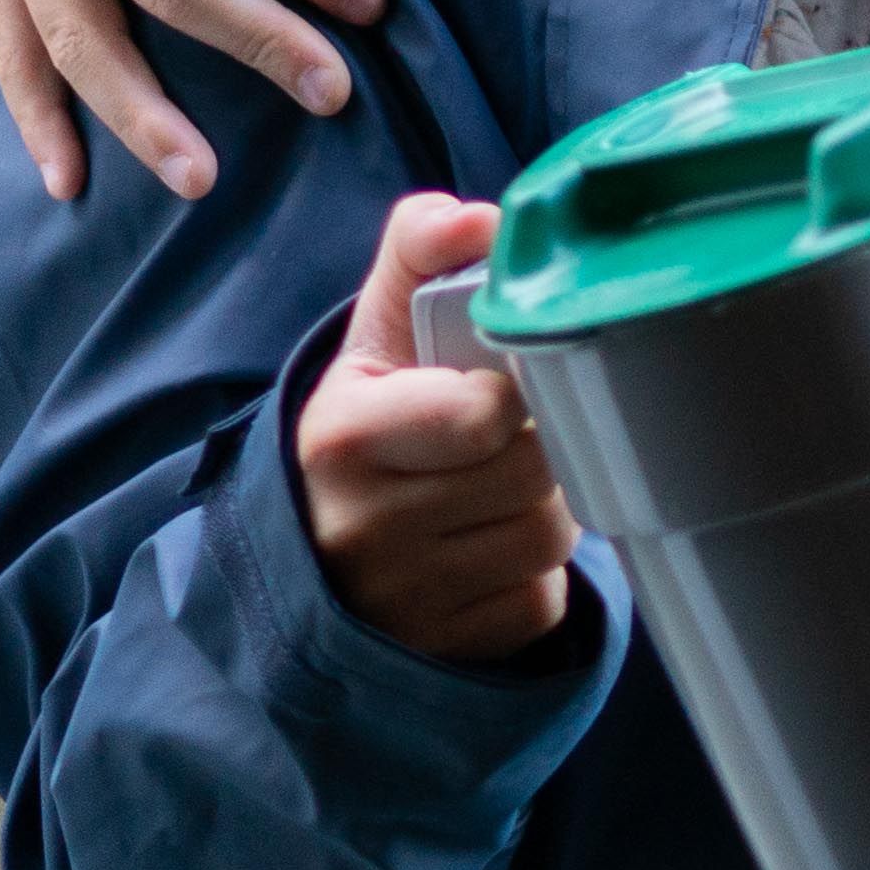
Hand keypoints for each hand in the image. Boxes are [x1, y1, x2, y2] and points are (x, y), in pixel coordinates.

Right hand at [295, 195, 572, 664]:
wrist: (320, 551)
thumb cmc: (374, 422)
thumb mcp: (378, 333)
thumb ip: (419, 251)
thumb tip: (479, 218)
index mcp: (342, 439)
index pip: (487, 412)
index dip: (513, 391)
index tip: (494, 384)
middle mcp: (363, 529)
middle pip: (534, 475)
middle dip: (539, 446)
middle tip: (511, 439)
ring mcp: (404, 602)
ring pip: (549, 538)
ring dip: (547, 506)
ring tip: (502, 489)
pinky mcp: (448, 650)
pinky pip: (541, 601)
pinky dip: (535, 573)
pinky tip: (493, 549)